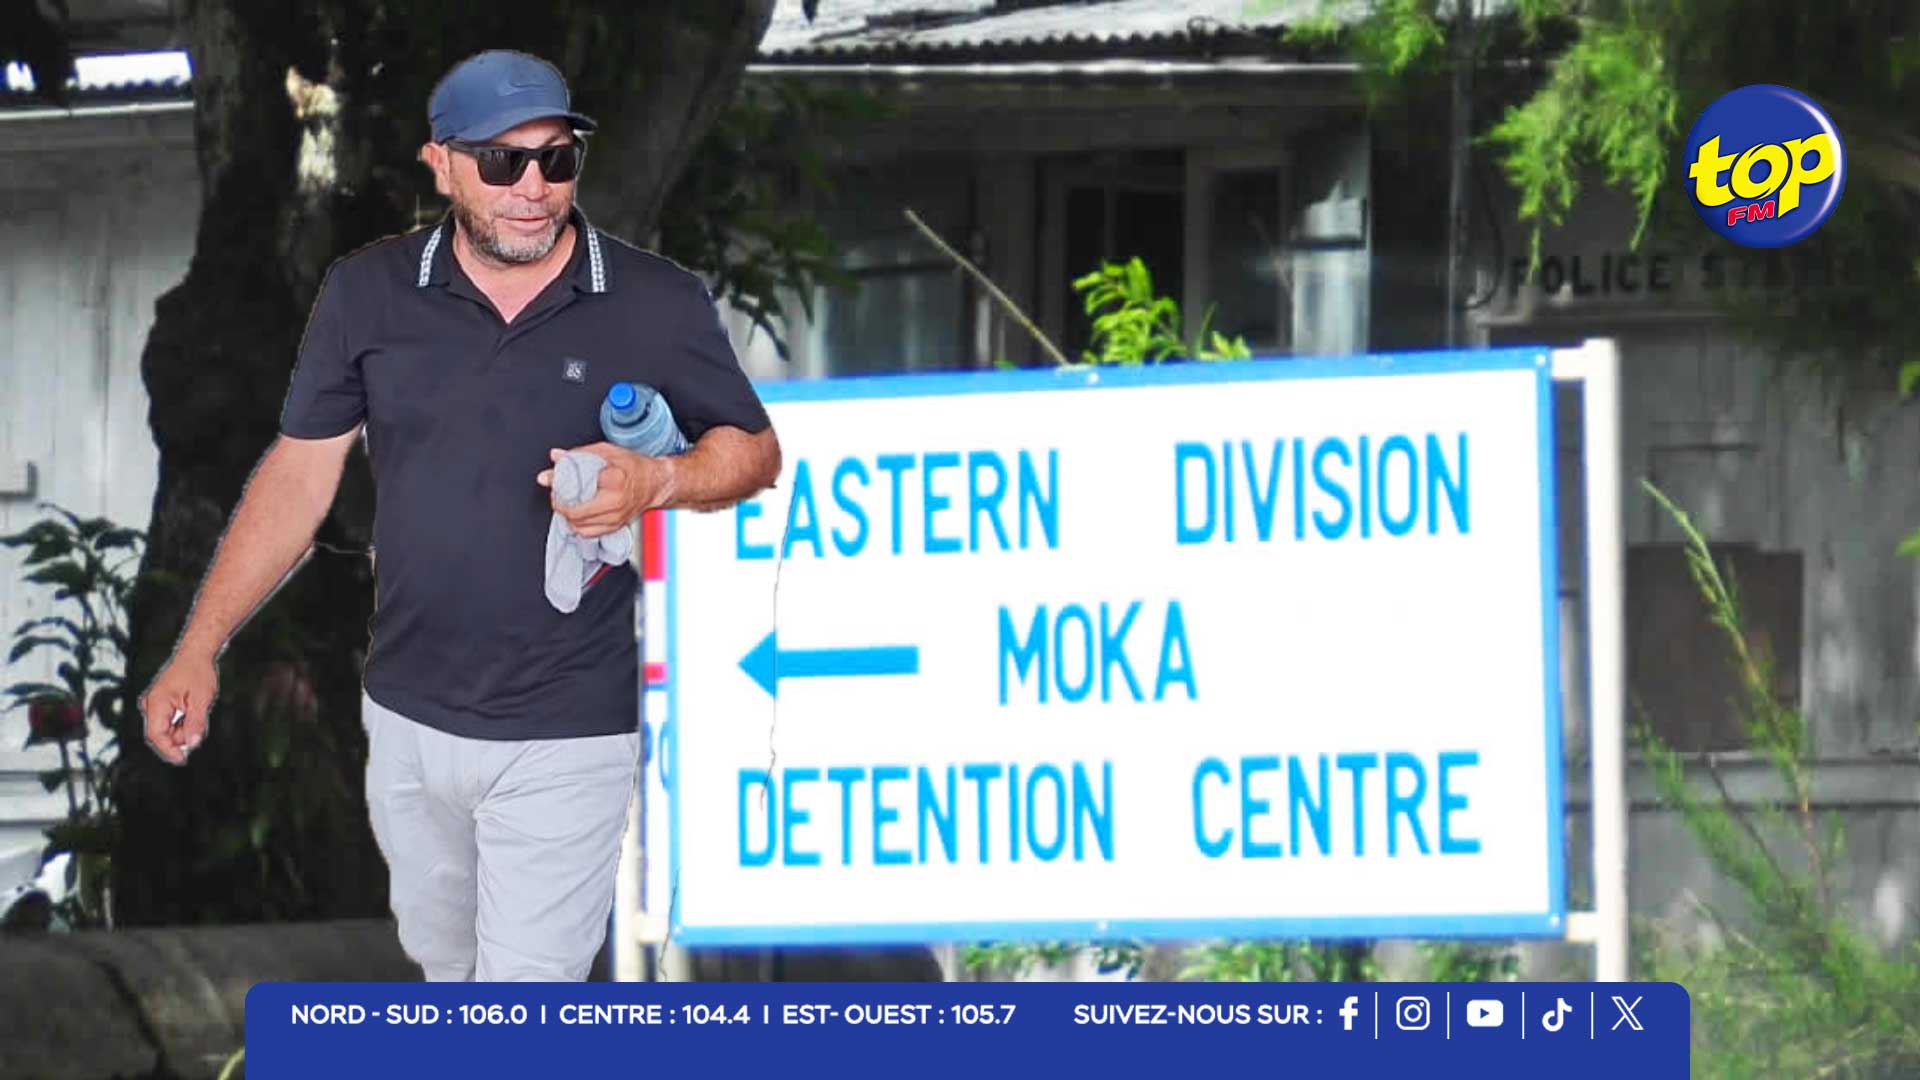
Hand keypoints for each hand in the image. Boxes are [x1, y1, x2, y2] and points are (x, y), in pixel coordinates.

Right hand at [141, 650, 217, 765]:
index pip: (156, 735)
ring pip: (166, 729)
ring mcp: (153, 704)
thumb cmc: (198, 673)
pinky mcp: (159, 704)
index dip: (168, 750)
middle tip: (198, 726)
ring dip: (182, 729)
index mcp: (156, 703)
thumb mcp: (202, 700)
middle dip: (180, 737)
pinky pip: (168, 721)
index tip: (182, 760)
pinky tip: (191, 710)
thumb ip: (196, 723)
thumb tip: (192, 745)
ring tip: (196, 711)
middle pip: (161, 734)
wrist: (195, 654)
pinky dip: (181, 722)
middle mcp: (150, 704)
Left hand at [536, 442, 674, 538]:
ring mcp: (616, 518)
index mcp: (614, 480)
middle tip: (559, 494)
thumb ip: (578, 454)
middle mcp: (615, 503)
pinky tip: (578, 515)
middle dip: (561, 504)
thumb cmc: (633, 466)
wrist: (655, 484)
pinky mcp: (615, 527)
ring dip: (568, 517)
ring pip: (579, 527)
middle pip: (575, 513)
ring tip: (567, 504)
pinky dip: (578, 525)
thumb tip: (555, 456)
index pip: (577, 488)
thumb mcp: (605, 452)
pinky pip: (588, 533)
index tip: (555, 481)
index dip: (560, 486)